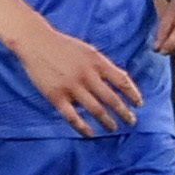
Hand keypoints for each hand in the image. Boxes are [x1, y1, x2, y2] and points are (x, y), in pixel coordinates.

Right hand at [13, 20, 141, 134]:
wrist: (36, 42)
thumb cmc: (63, 45)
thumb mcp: (88, 50)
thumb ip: (102, 65)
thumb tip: (120, 82)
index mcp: (97, 62)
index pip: (121, 81)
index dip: (133, 94)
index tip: (139, 104)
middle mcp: (87, 75)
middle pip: (111, 99)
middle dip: (124, 112)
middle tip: (132, 121)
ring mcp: (71, 87)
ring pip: (95, 110)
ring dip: (107, 121)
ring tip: (114, 128)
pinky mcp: (56, 96)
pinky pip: (73, 117)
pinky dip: (83, 127)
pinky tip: (90, 133)